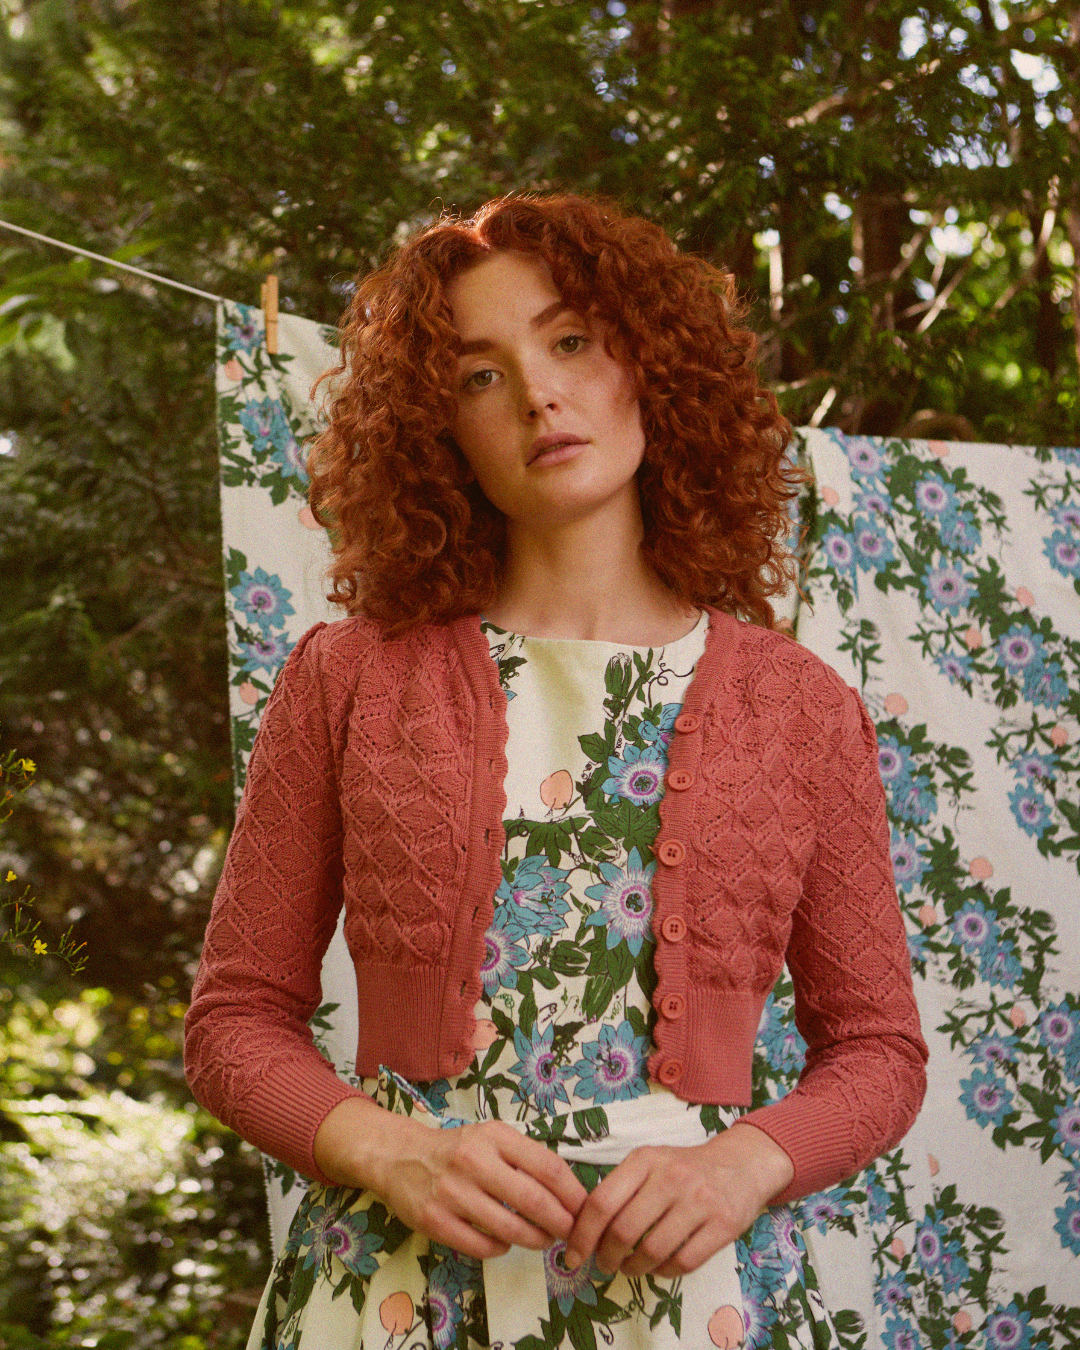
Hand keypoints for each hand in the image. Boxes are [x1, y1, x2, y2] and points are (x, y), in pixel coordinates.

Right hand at [314, 1097, 587, 1260]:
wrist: (401, 1157)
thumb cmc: (458, 1149)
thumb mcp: (492, 1138)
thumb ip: (525, 1157)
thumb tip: (569, 1191)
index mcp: (494, 1137)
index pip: (547, 1166)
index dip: (572, 1193)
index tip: (584, 1208)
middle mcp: (474, 1161)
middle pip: (534, 1201)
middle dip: (561, 1223)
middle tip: (570, 1233)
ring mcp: (453, 1193)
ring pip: (510, 1228)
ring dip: (535, 1239)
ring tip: (542, 1240)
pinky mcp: (436, 1221)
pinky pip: (482, 1246)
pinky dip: (501, 1247)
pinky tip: (504, 1241)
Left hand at [563, 1122, 794, 1278]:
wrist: (740, 1164)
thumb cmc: (684, 1168)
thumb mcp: (650, 1164)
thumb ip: (620, 1189)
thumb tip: (582, 1231)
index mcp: (645, 1160)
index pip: (602, 1202)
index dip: (583, 1235)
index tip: (573, 1256)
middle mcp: (671, 1177)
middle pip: (624, 1231)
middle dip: (606, 1257)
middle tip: (605, 1264)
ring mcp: (699, 1201)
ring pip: (652, 1251)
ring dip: (633, 1268)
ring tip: (630, 1267)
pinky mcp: (723, 1224)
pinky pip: (683, 1262)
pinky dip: (663, 1272)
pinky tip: (659, 1267)